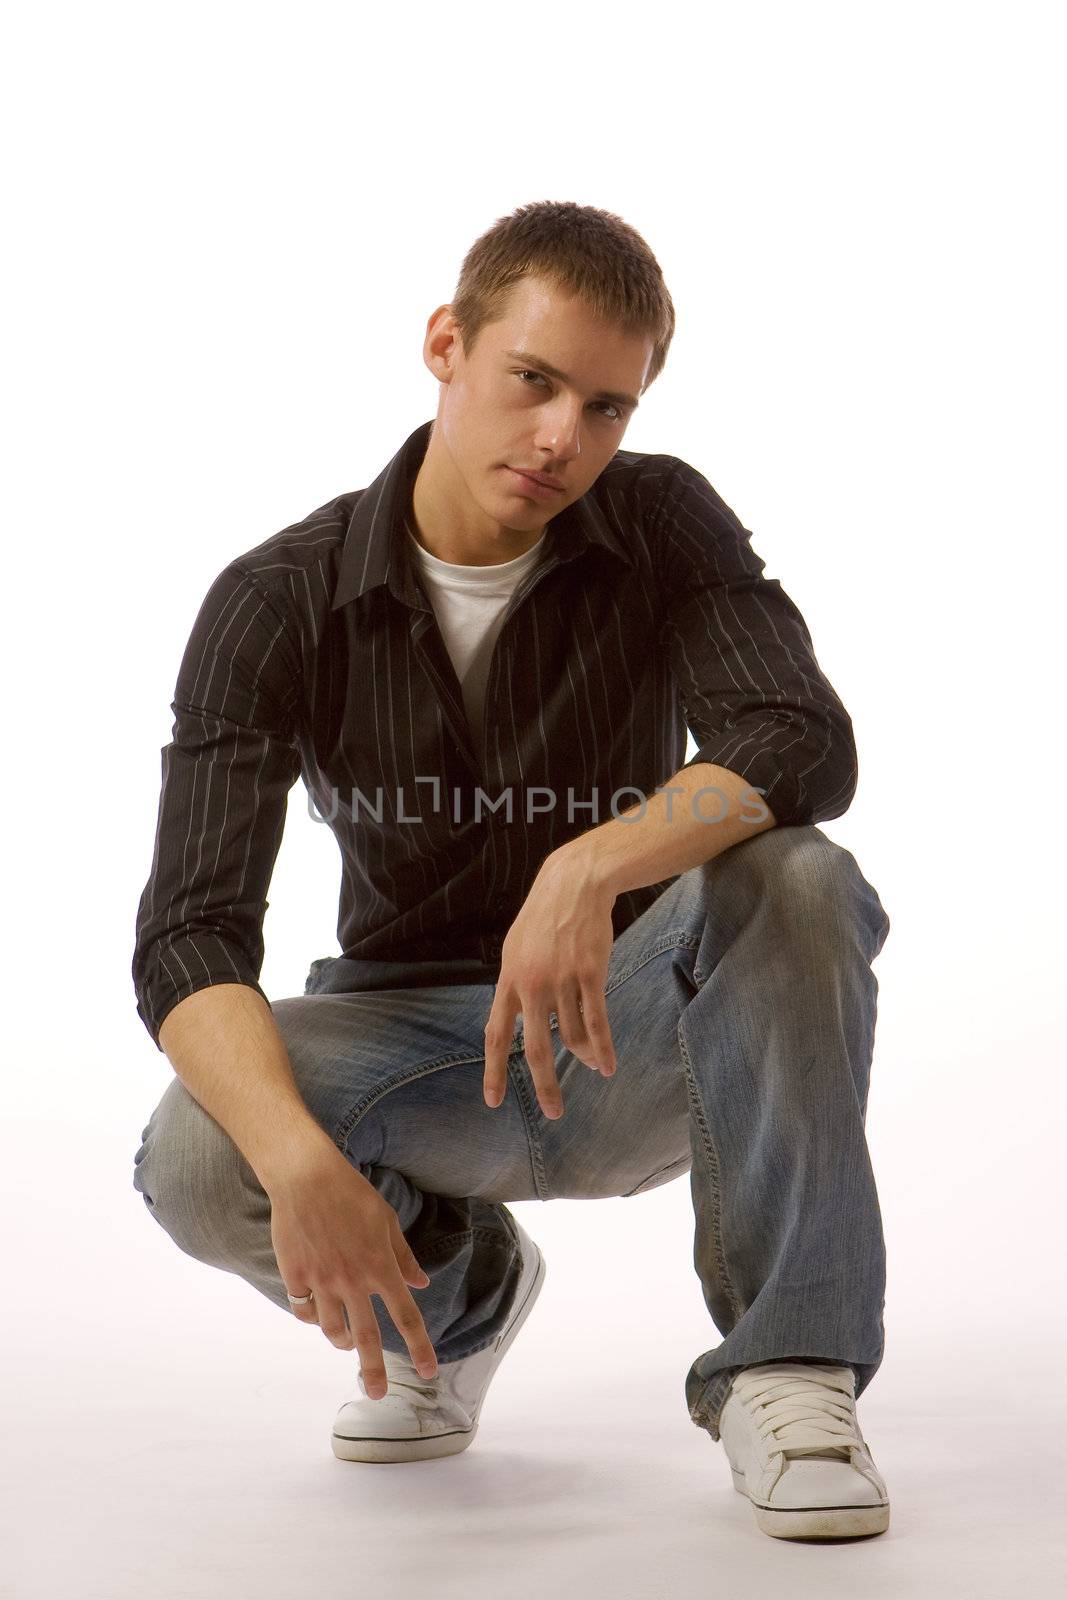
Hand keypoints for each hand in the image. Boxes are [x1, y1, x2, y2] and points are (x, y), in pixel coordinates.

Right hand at [268, 1143, 437, 1398]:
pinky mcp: (295, 1277)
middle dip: (373, 1371)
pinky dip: (313, 1317)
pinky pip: (305, 1312)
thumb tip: (420, 1284)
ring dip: (342, 1342)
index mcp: (381, 1267)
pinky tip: (318, 1313)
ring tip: (346, 1342)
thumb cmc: (351, 1194)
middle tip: (376, 1394)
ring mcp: (322, 1281)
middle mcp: (353, 1280)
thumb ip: (403, 1257)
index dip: (419, 1347)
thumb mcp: (386, 1221)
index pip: (406, 1317)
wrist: (306, 1177)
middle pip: (367, 1338)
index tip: (428, 1371)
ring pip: (333, 1330)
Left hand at [483, 851, 617, 1119]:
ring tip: (590, 1066)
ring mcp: (562, 979)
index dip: (494, 1070)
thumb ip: (517, 987)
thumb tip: (521, 1024)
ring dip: (582, 1058)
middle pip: (536, 1047)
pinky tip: (607, 1066)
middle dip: (544, 1085)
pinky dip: (602, 1048)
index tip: (493, 1101)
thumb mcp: (517, 949)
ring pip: (572, 1036)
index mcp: (509, 979)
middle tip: (554, 1112)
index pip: (496, 1034)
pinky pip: (597, 1022)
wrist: (574, 883)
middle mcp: (532, 984)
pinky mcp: (590, 974)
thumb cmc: (545, 919)